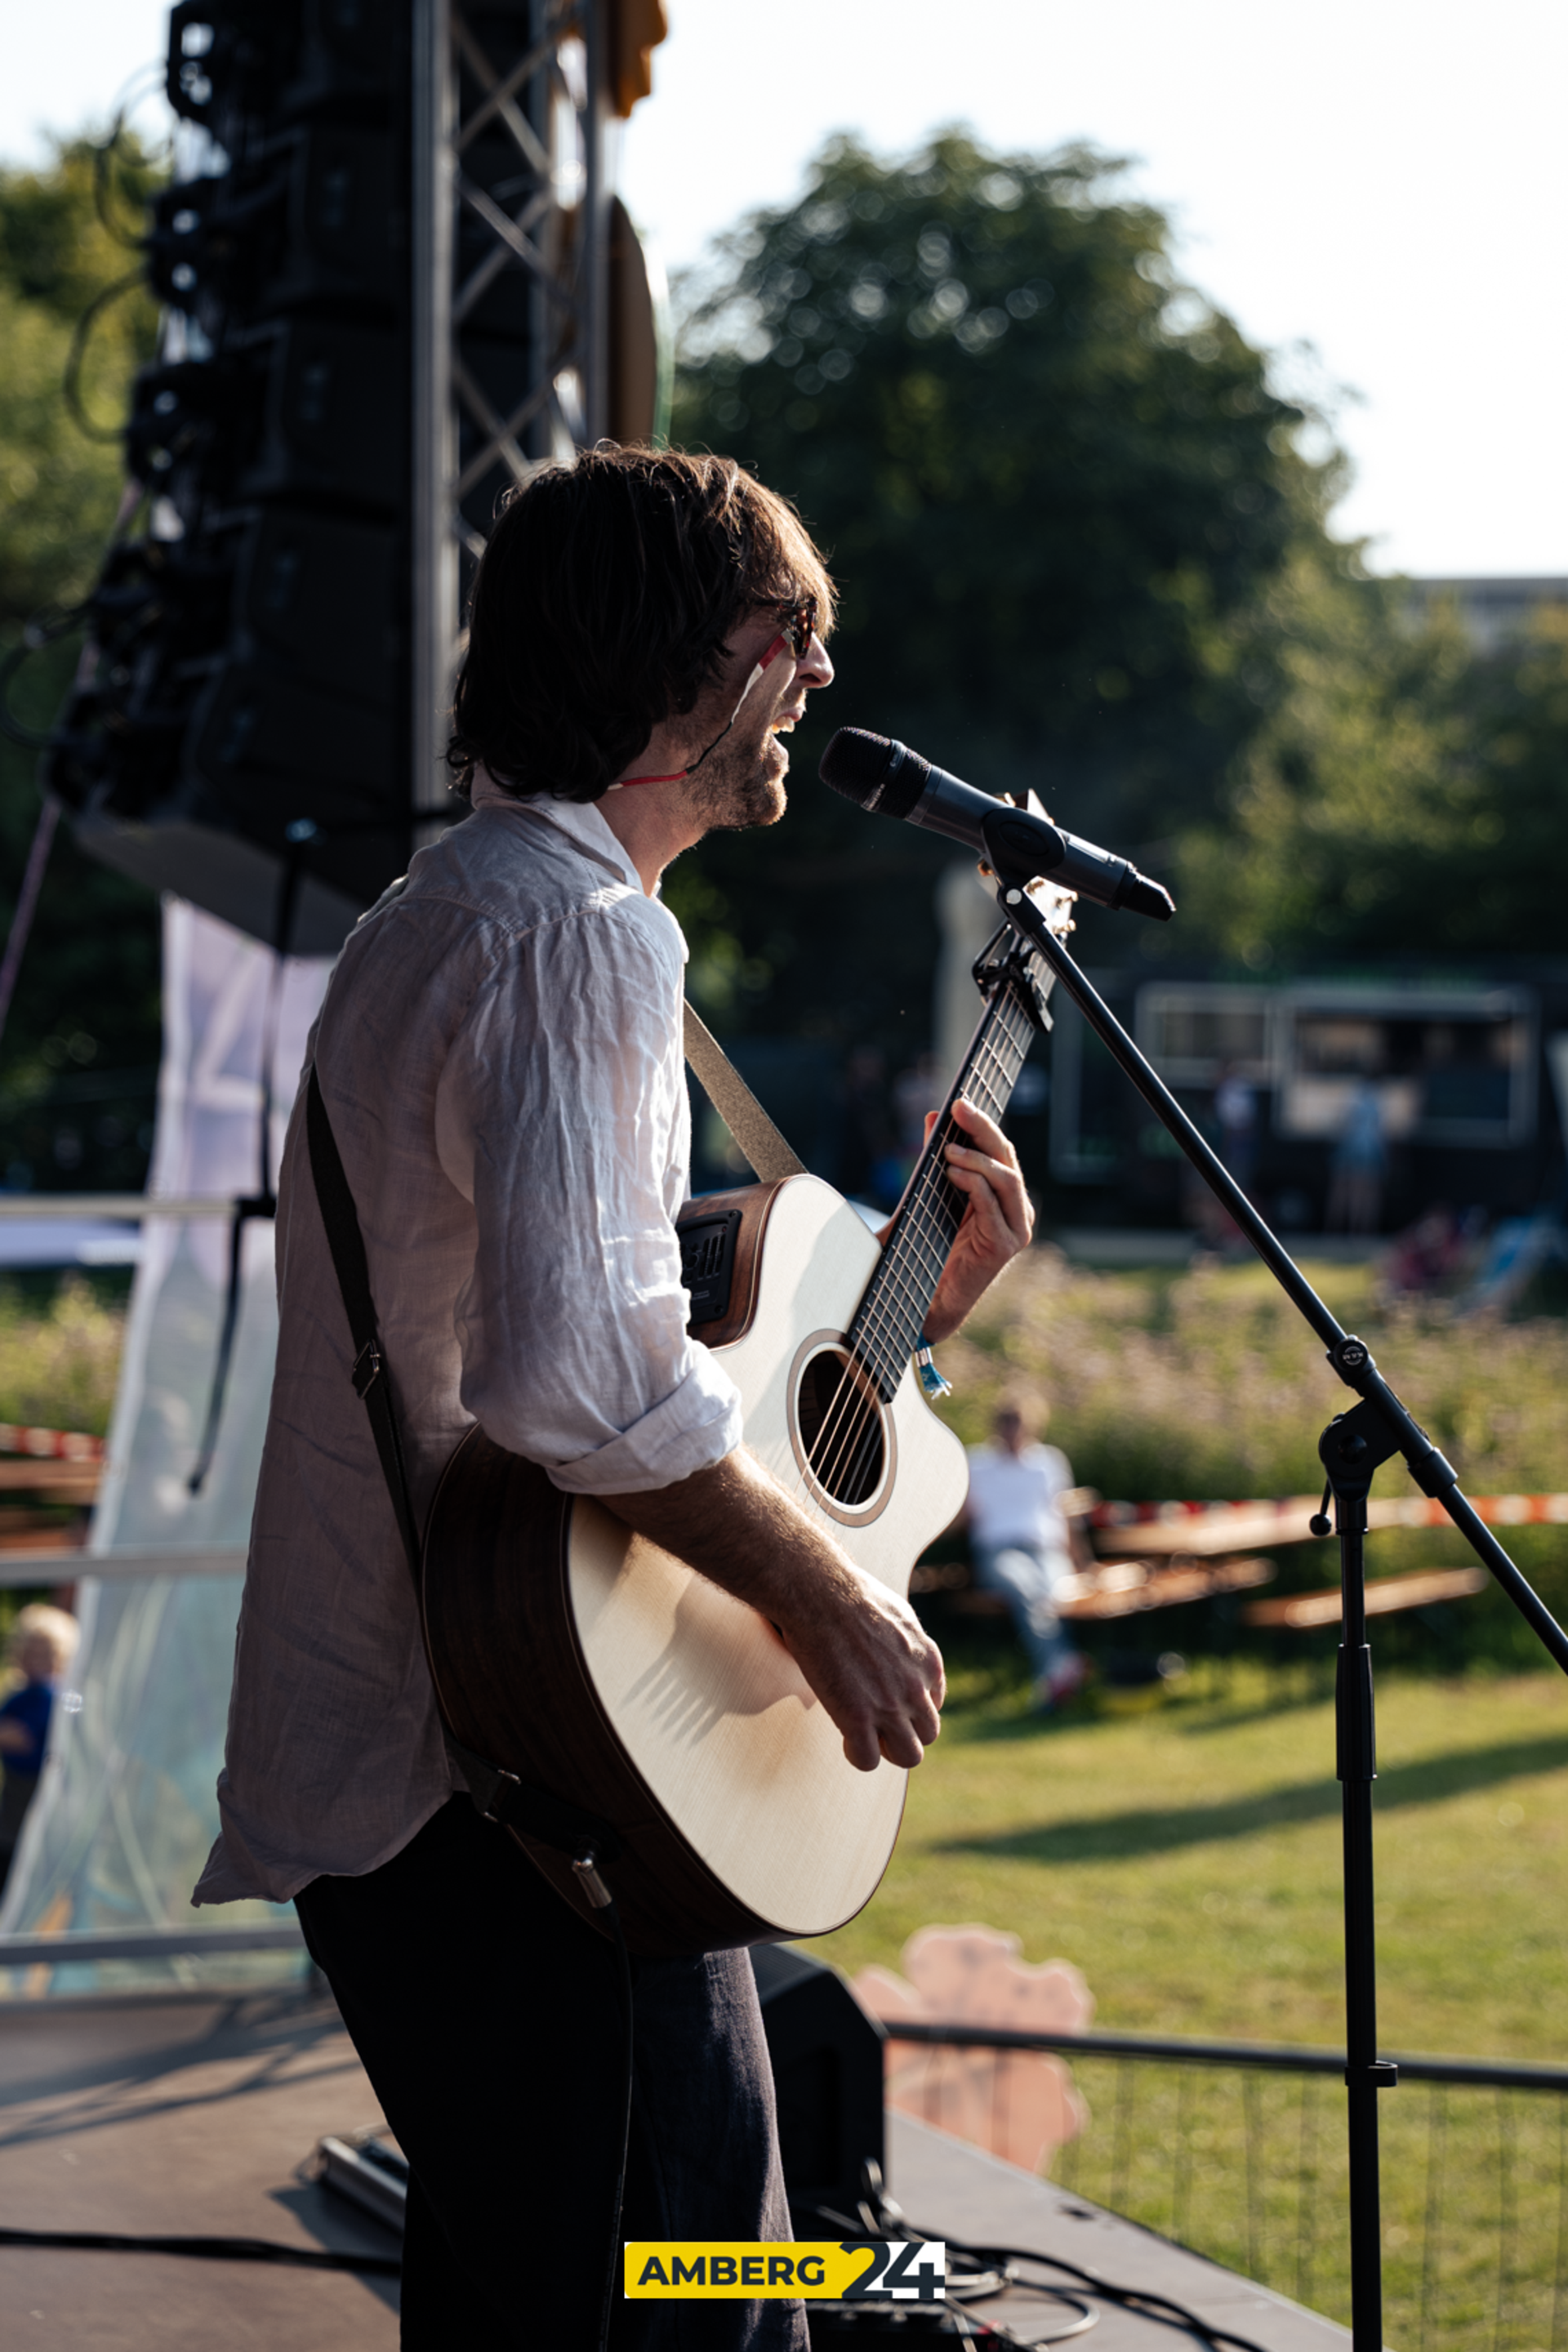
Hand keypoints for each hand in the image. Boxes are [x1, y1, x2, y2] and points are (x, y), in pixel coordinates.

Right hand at [772, 1565, 945, 1773]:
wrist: (822, 1594)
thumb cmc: (852, 1594)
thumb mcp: (900, 1614)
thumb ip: (909, 1642)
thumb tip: (904, 1649)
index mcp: (928, 1662)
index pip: (934, 1704)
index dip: (910, 1707)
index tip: (888, 1701)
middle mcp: (916, 1688)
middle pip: (928, 1735)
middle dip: (903, 1732)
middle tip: (875, 1720)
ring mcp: (889, 1706)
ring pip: (908, 1756)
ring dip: (886, 1749)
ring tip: (863, 1734)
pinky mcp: (857, 1718)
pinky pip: (868, 1760)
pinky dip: (857, 1755)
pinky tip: (845, 1737)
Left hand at [922, 1096, 1033, 1340]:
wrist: (925, 1301)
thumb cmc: (928, 1249)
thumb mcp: (929, 1194)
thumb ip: (935, 1159)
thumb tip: (932, 1117)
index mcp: (1002, 1195)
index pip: (998, 1151)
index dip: (981, 1124)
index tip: (959, 1102)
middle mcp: (1015, 1209)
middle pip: (1006, 1158)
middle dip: (982, 1130)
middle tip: (958, 1109)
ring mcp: (1016, 1228)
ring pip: (1007, 1179)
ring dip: (977, 1159)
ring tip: (947, 1150)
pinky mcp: (1006, 1246)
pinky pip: (995, 1207)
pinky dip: (975, 1186)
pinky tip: (952, 1174)